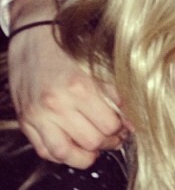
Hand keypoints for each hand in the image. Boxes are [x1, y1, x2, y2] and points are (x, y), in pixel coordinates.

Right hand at [9, 0, 125, 167]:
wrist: (34, 34)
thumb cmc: (69, 48)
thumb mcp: (98, 66)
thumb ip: (117, 94)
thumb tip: (133, 122)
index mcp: (79, 87)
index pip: (110, 125)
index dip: (121, 129)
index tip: (124, 126)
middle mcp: (56, 103)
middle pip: (92, 141)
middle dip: (108, 141)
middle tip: (113, 135)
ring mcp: (38, 115)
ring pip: (67, 153)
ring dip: (86, 154)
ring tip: (96, 146)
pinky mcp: (26, 121)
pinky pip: (46, 151)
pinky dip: (63, 155)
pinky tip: (75, 146)